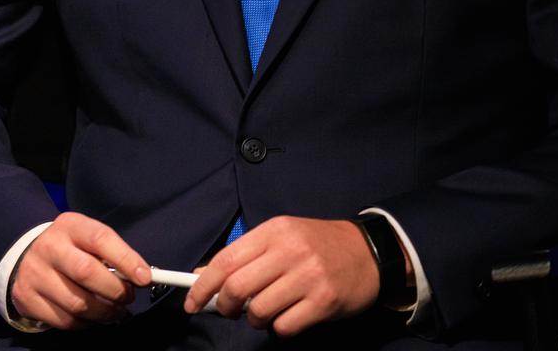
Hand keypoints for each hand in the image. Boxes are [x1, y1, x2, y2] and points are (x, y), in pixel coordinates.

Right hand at [10, 211, 149, 330]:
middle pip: (87, 273)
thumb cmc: (68, 247)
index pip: (101, 239)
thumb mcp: (85, 237)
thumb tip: (138, 275)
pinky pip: (63, 320)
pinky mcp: (27, 299)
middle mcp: (50, 247)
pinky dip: (84, 323)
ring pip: (77, 303)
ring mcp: (35, 274)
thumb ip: (108, 253)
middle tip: (128, 298)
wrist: (26, 255)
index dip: (126, 259)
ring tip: (115, 311)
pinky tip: (92, 317)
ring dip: (104, 313)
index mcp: (70, 225)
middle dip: (115, 290)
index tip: (144, 277)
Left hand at [184, 216, 379, 335]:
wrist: (367, 252)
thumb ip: (246, 255)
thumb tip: (204, 276)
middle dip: (225, 307)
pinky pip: (284, 327)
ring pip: (259, 311)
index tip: (191, 302)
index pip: (227, 260)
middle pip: (238, 287)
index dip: (203, 285)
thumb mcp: (282, 238)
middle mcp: (290, 250)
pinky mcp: (324, 301)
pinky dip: (279, 327)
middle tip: (230, 311)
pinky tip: (290, 314)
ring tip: (266, 311)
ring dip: (255, 319)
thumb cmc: (317, 245)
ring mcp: (308, 276)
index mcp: (275, 230)